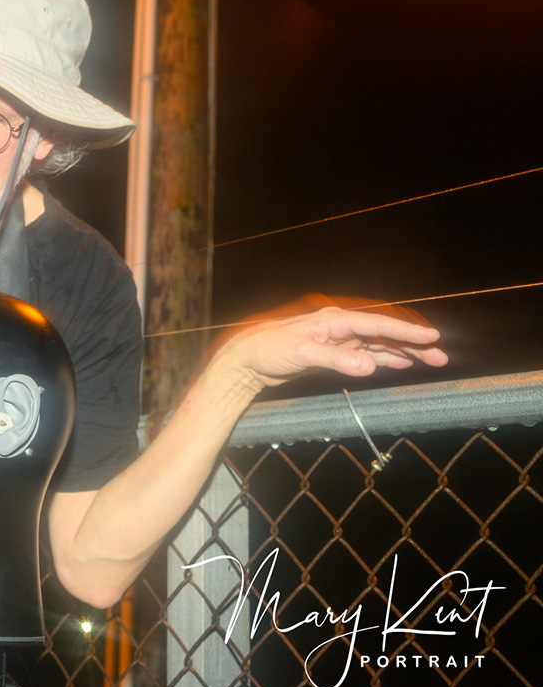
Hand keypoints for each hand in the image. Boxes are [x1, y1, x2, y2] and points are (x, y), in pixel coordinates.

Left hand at [212, 294, 448, 391]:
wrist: (247, 359)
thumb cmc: (268, 350)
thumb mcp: (300, 354)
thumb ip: (335, 360)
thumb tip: (369, 365)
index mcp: (333, 320)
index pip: (376, 324)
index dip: (405, 331)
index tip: (430, 337)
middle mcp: (339, 326)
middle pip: (383, 333)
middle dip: (412, 343)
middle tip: (440, 356)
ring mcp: (338, 339)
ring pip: (378, 344)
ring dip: (403, 352)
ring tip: (430, 360)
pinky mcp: (334, 353)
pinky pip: (366, 354)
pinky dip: (384, 358)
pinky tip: (401, 362)